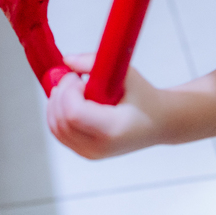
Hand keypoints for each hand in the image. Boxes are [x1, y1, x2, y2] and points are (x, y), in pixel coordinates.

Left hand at [45, 53, 166, 158]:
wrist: (159, 123)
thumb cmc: (145, 98)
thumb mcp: (128, 74)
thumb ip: (94, 63)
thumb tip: (67, 60)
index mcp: (113, 129)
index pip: (73, 113)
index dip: (69, 91)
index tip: (78, 77)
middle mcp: (100, 147)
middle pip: (61, 121)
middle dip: (61, 94)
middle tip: (74, 79)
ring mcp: (91, 154)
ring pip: (56, 128)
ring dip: (56, 104)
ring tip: (72, 88)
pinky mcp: (86, 153)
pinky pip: (60, 134)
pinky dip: (57, 114)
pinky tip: (69, 100)